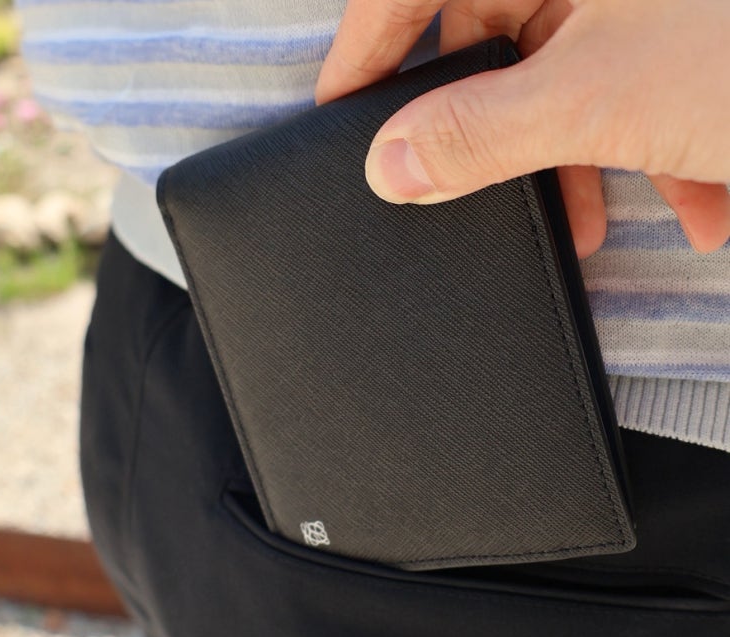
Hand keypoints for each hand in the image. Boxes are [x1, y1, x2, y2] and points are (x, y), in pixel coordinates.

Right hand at [316, 0, 729, 256]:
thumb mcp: (607, 91)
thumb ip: (483, 130)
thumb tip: (392, 164)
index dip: (366, 50)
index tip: (335, 117)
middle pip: (494, 42)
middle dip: (495, 136)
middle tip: (476, 202)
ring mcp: (639, 7)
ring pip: (570, 80)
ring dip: (585, 161)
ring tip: (603, 225)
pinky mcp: (681, 40)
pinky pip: (637, 91)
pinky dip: (655, 151)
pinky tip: (702, 203)